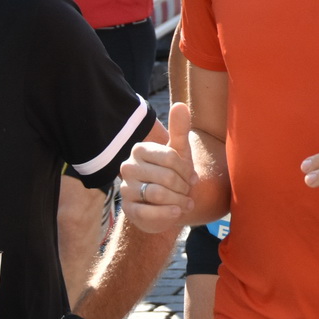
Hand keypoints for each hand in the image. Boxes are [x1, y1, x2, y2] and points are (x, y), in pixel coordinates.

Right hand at [118, 102, 194, 232]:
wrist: (166, 204)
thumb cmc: (173, 175)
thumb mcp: (179, 153)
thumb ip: (179, 129)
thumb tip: (180, 104)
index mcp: (140, 149)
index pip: (170, 157)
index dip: (186, 169)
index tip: (192, 177)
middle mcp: (127, 167)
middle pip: (165, 176)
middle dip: (183, 186)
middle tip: (189, 191)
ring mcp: (126, 189)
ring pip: (157, 194)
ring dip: (178, 200)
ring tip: (187, 202)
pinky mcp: (127, 210)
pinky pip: (148, 213)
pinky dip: (168, 214)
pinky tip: (178, 212)